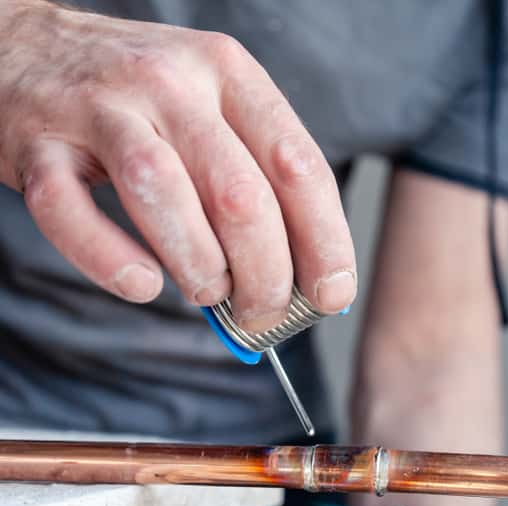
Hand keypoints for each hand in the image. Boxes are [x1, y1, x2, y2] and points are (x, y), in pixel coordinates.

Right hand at [0, 0, 356, 329]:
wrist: (19, 46)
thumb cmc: (139, 97)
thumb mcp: (211, 105)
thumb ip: (256, 176)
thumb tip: (305, 277)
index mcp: (228, 73)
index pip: (299, 165)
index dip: (325, 240)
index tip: (332, 293)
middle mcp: (170, 82)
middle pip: (240, 194)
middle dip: (265, 274)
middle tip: (264, 313)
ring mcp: (98, 108)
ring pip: (164, 197)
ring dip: (200, 268)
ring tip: (209, 294)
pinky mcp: (36, 143)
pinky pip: (71, 213)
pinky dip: (111, 263)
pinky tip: (142, 284)